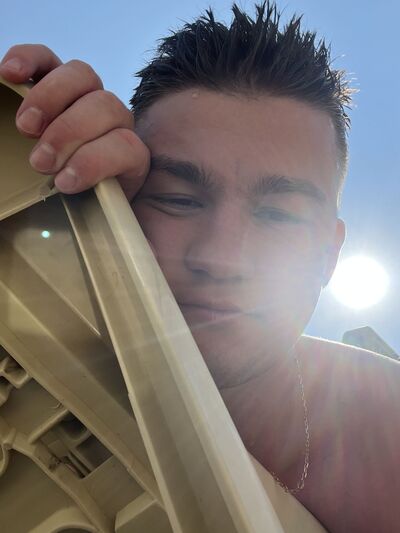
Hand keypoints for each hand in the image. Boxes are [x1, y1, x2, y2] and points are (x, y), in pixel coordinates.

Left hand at [0, 44, 149, 199]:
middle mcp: (95, 106)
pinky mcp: (136, 159)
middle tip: (26, 131)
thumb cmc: (53, 184)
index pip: (53, 62)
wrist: (89, 222)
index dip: (33, 59)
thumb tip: (10, 102)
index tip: (9, 74)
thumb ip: (29, 129)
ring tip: (46, 165)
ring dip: (72, 131)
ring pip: (109, 105)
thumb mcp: (34, 152)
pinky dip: (95, 162)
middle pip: (84, 75)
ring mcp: (119, 129)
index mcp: (65, 97)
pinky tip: (68, 180)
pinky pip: (129, 148)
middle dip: (50, 97)